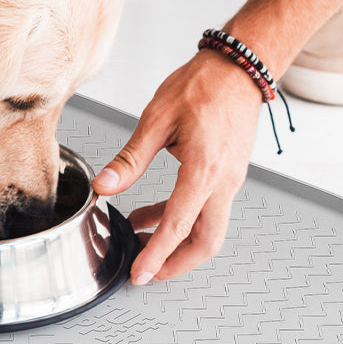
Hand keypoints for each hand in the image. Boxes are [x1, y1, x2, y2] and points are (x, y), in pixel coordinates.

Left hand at [93, 50, 261, 284]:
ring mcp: (230, 181)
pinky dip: (181, 219)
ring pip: (209, 229)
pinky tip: (152, 213)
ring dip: (177, 241)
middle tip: (147, 272)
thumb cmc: (203, 86)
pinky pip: (207, 209)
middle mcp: (223, 182)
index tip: (140, 274)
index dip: (157, 255)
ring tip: (139, 238)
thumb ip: (130, 159)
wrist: (238, 69)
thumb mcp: (157, 118)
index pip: (179, 225)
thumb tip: (105, 187)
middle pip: (206, 242)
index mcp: (204, 169)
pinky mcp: (228, 176)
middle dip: (176, 264)